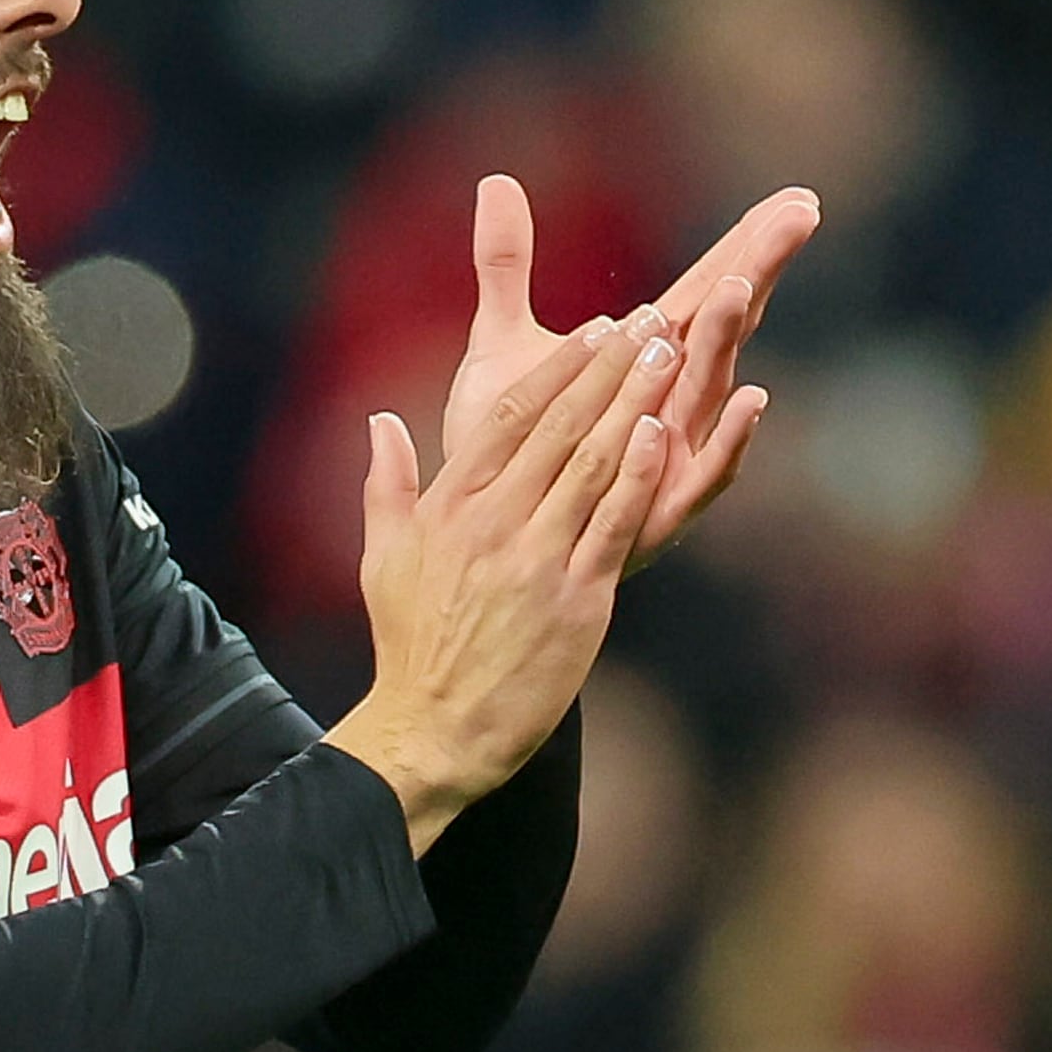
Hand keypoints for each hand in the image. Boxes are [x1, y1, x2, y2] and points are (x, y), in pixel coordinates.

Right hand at [326, 315, 681, 853]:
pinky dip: (639, 475)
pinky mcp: (577, 601)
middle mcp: (493, 523)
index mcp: (449, 507)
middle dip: (610, 367)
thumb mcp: (381, 558)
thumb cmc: (410, 646)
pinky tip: (663, 433)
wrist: (433, 730)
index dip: (558, 366)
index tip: (596, 327)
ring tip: (671, 358)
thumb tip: (380, 422)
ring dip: (635, 403)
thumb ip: (386, 484)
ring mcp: (536, 559)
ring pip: (594, 462)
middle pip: (560, 426)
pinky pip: (614, 523)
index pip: (509, 415)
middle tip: (651, 321)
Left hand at [442, 174, 817, 568]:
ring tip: (741, 288)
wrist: (482, 532)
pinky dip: (726, 438)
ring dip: (728, 337)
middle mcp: (668, 399)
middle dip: (758, 270)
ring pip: (710, 387)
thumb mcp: (501, 341)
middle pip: (721, 324)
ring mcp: (669, 452)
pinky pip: (705, 473)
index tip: (795, 197)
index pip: (702, 288)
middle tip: (798, 216)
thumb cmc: (506, 440)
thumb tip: (496, 182)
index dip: (746, 244)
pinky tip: (751, 400)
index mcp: (642, 358)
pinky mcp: (657, 505)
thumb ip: (506, 265)